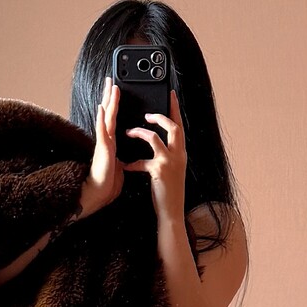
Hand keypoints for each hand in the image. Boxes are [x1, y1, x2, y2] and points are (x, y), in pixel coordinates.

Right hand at [77, 76, 125, 218]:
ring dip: (108, 101)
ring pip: (106, 117)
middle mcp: (107, 138)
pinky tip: (101, 108)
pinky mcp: (103, 149)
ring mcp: (104, 142)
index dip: (115, 102)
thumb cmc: (108, 180)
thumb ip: (120, 154)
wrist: (100, 193)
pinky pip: (102, 132)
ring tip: (110, 87)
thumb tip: (124, 153)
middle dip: (110, 95)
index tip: (116, 88)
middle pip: (109, 112)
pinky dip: (101, 119)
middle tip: (111, 78)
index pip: (114, 116)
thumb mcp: (118, 162)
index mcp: (111, 140)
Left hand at [121, 87, 186, 223]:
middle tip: (147, 113)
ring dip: (140, 133)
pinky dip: (131, 163)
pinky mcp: (158, 171)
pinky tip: (125, 166)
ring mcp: (169, 162)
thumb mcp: (173, 169)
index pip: (180, 126)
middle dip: (159, 116)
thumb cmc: (169, 192)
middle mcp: (179, 155)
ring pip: (154, 138)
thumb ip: (168, 155)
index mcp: (181, 153)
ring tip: (129, 133)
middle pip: (173, 127)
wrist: (171, 212)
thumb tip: (160, 143)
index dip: (176, 109)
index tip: (171, 95)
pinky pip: (141, 161)